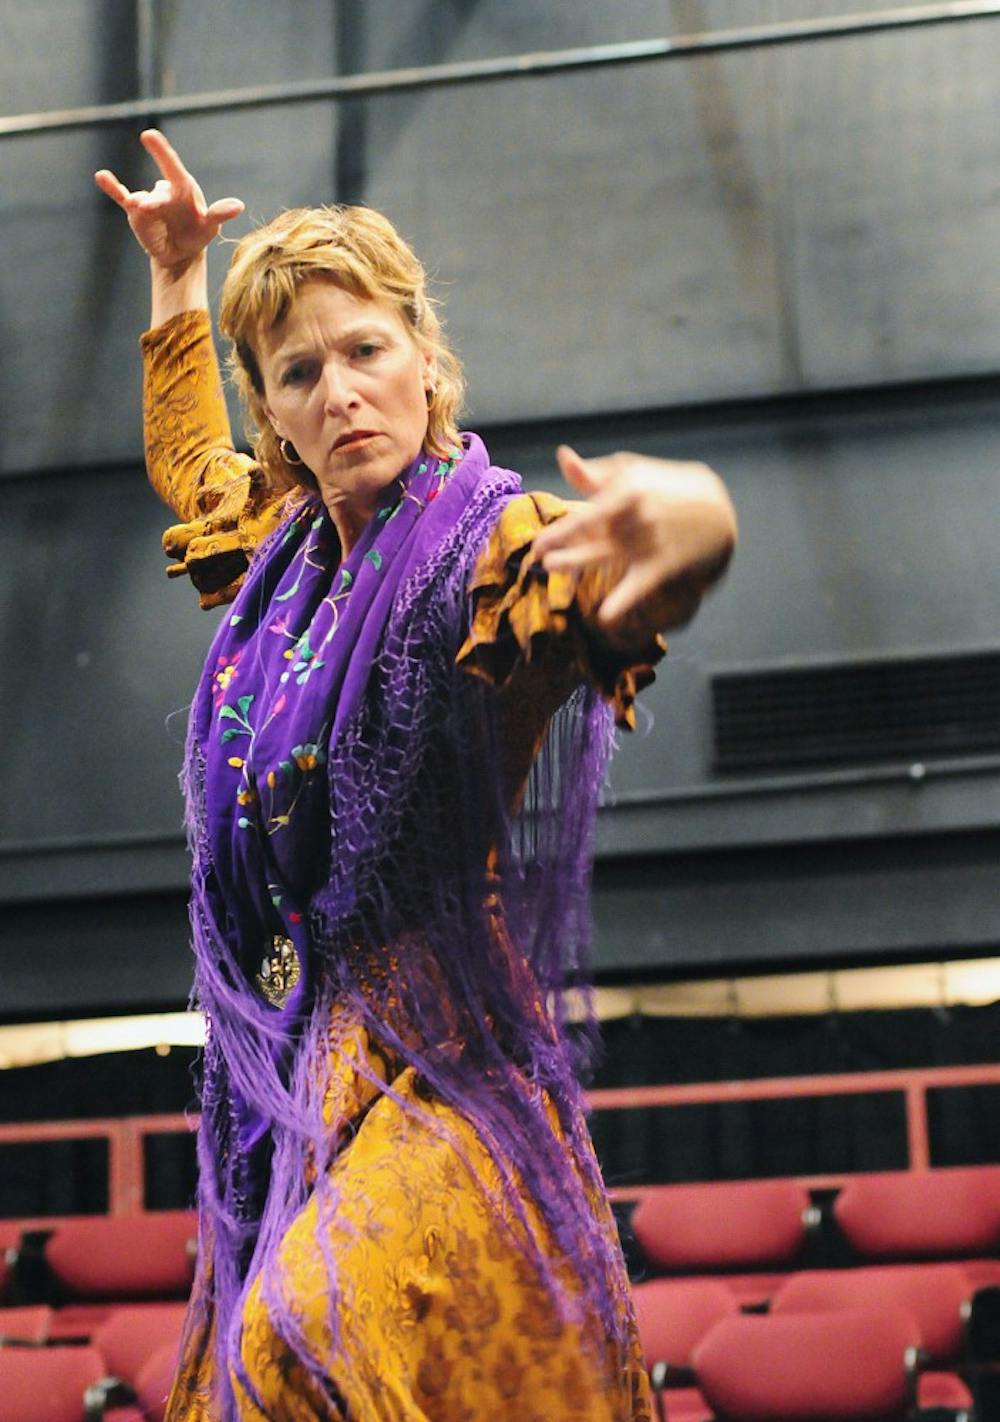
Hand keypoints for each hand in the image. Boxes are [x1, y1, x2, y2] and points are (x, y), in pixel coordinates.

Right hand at [94, 128, 243, 271]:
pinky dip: (112, 188)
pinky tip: (101, 177)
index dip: (161, 152)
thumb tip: (239, 206)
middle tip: (151, 206)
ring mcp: (149, 200)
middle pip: (158, 192)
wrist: (180, 251)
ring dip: (142, 207)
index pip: (172, 167)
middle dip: (156, 200)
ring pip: (141, 200)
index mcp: (183, 187)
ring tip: (145, 213)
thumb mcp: (210, 225)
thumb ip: (219, 214)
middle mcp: (164, 190)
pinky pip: (122, 197)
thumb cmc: (197, 232)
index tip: (148, 135)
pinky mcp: (136, 213)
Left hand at [531, 445, 736, 634]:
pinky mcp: (663, 563)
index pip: (589, 513)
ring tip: (552, 566)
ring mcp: (650, 540)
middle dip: (565, 543)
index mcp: (628, 490)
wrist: (716, 508)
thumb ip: (595, 474)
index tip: (537, 544)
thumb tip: (563, 457)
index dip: (562, 530)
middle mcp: (637, 516)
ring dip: (578, 561)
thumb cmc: (665, 486)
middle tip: (539, 556)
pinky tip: (605, 616)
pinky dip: (625, 600)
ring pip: (608, 555)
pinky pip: (640, 584)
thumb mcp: (634, 473)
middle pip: (595, 533)